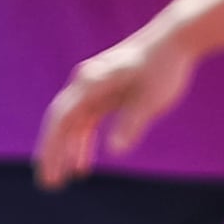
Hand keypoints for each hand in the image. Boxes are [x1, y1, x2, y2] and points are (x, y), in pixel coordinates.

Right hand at [36, 32, 197, 187]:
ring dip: (66, 151)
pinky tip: (82, 165)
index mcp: (91, 83)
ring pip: (72, 124)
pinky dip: (82, 142)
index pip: (62, 118)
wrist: (175, 39)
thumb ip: (132, 122)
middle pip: (61, 123)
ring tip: (63, 181)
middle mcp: (86, 84)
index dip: (52, 147)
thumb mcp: (151, 98)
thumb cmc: (163, 66)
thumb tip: (115, 150)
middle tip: (48, 185)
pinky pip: (86, 121)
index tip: (49, 171)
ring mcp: (94, 88)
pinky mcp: (105, 92)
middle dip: (53, 153)